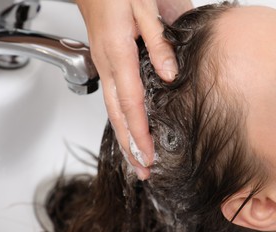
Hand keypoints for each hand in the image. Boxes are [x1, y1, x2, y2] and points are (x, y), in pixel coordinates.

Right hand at [76, 0, 192, 179]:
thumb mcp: (145, 7)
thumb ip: (159, 42)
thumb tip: (170, 75)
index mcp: (118, 54)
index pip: (131, 104)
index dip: (140, 133)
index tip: (149, 156)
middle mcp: (109, 66)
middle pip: (117, 116)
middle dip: (130, 147)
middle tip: (142, 172)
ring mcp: (106, 68)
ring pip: (113, 111)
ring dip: (124, 139)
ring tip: (136, 161)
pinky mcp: (108, 66)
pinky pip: (113, 100)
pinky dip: (121, 122)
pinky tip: (129, 132)